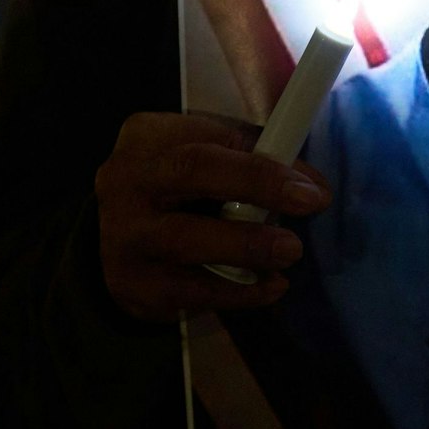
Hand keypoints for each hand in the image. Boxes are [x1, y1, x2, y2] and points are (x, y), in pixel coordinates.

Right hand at [95, 111, 331, 321]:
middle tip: (304, 209)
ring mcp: (120, 234)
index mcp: (148, 135)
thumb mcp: (206, 155)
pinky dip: (235, 293)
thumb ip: (254, 158)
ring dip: (246, 249)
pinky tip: (268, 288)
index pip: (210, 138)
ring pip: (185, 240)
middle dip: (254, 189)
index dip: (262, 165)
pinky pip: (186, 290)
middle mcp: (126, 179)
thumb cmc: (177, 189)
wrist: (115, 240)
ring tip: (288, 255)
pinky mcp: (128, 283)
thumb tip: (312, 186)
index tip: (310, 190)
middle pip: (190, 172)